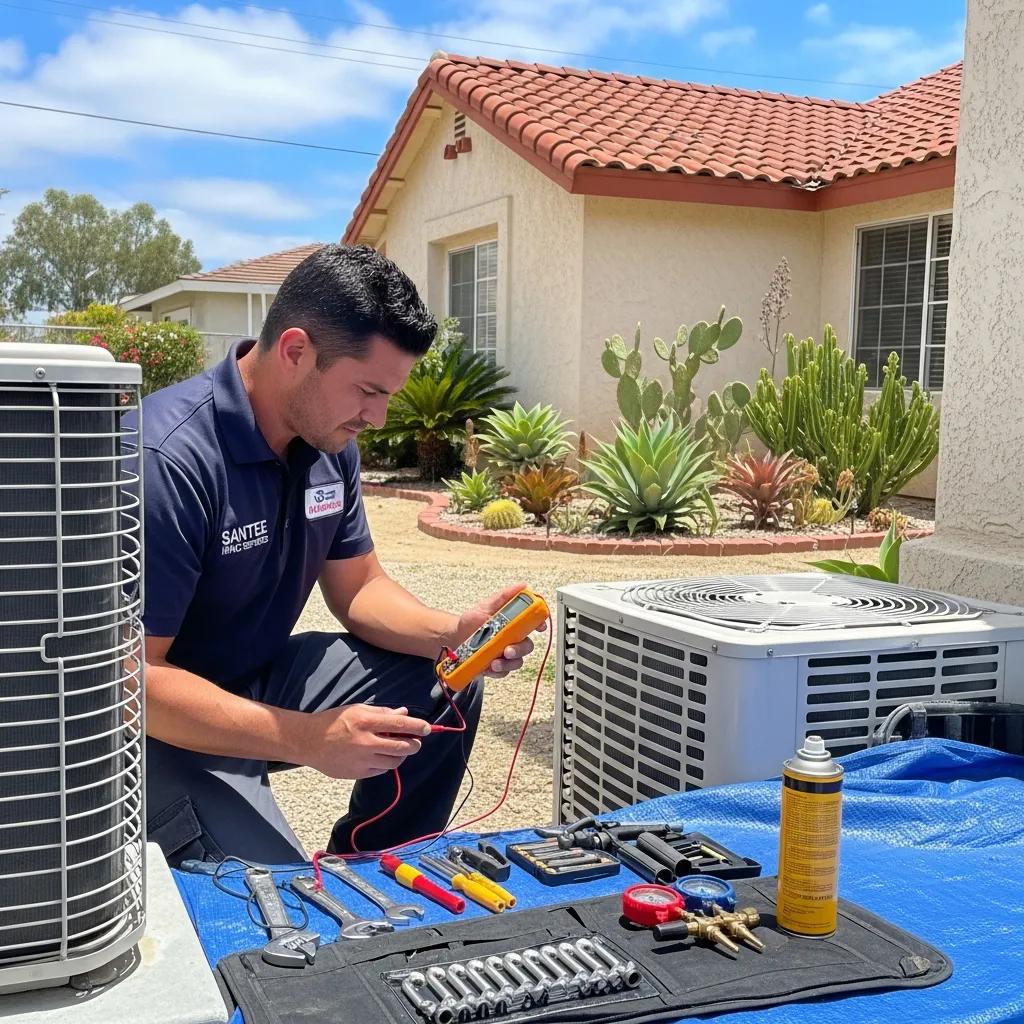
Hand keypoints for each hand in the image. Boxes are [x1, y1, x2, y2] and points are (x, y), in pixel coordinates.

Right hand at [302, 705, 430, 779]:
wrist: (309, 741)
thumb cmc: (334, 722)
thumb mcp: (358, 710)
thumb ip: (382, 713)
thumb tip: (404, 714)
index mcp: (366, 722)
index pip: (400, 724)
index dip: (417, 726)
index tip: (427, 728)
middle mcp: (366, 742)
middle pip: (402, 747)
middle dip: (414, 744)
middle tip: (416, 742)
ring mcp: (362, 760)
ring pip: (394, 761)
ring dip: (401, 755)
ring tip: (398, 748)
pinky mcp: (358, 773)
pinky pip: (381, 770)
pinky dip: (386, 763)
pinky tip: (381, 756)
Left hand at [450, 583, 547, 680]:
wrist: (454, 638)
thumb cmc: (470, 622)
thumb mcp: (485, 606)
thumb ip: (504, 597)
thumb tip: (522, 586)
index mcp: (512, 624)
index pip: (532, 624)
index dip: (539, 625)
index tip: (539, 628)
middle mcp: (512, 640)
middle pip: (527, 646)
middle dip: (520, 649)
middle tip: (508, 650)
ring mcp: (505, 654)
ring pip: (517, 661)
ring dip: (508, 663)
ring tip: (494, 662)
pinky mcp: (497, 667)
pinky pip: (503, 672)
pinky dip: (497, 671)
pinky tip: (488, 667)